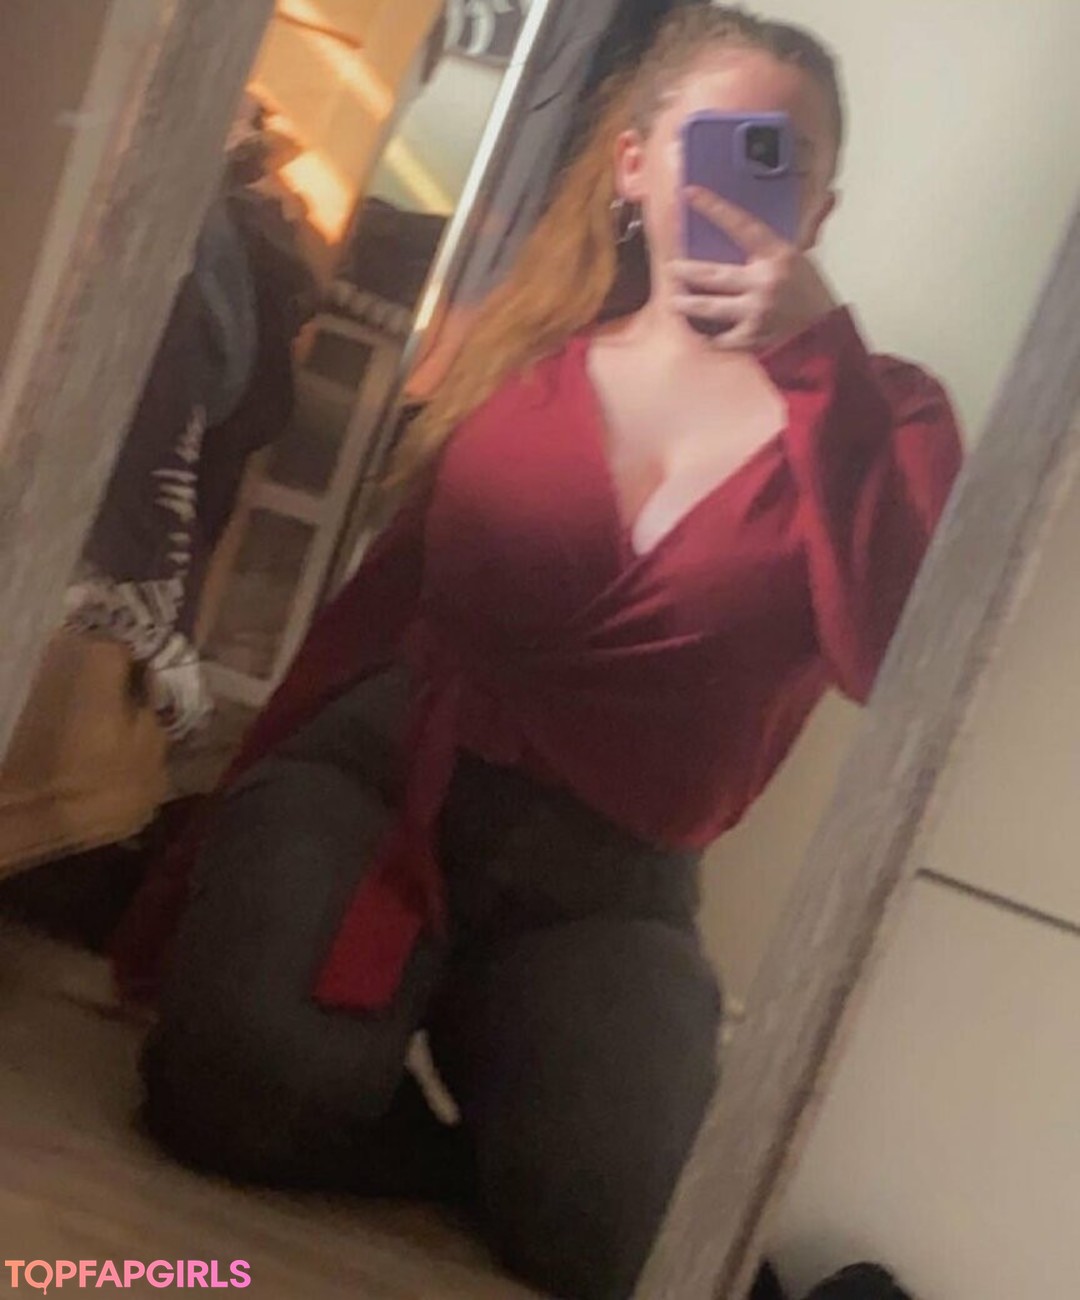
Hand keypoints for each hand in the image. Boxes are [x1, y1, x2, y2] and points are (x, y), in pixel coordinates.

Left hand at [670, 186, 837, 350]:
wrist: (824, 334)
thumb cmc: (810, 292)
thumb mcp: (804, 256)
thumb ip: (806, 227)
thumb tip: (831, 195)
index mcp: (778, 256)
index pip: (741, 225)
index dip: (714, 208)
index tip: (690, 193)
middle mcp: (764, 282)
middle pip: (714, 275)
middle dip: (687, 272)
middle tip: (670, 268)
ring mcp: (755, 312)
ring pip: (711, 308)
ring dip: (688, 305)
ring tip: (674, 301)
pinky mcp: (751, 338)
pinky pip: (720, 338)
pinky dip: (707, 337)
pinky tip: (695, 332)